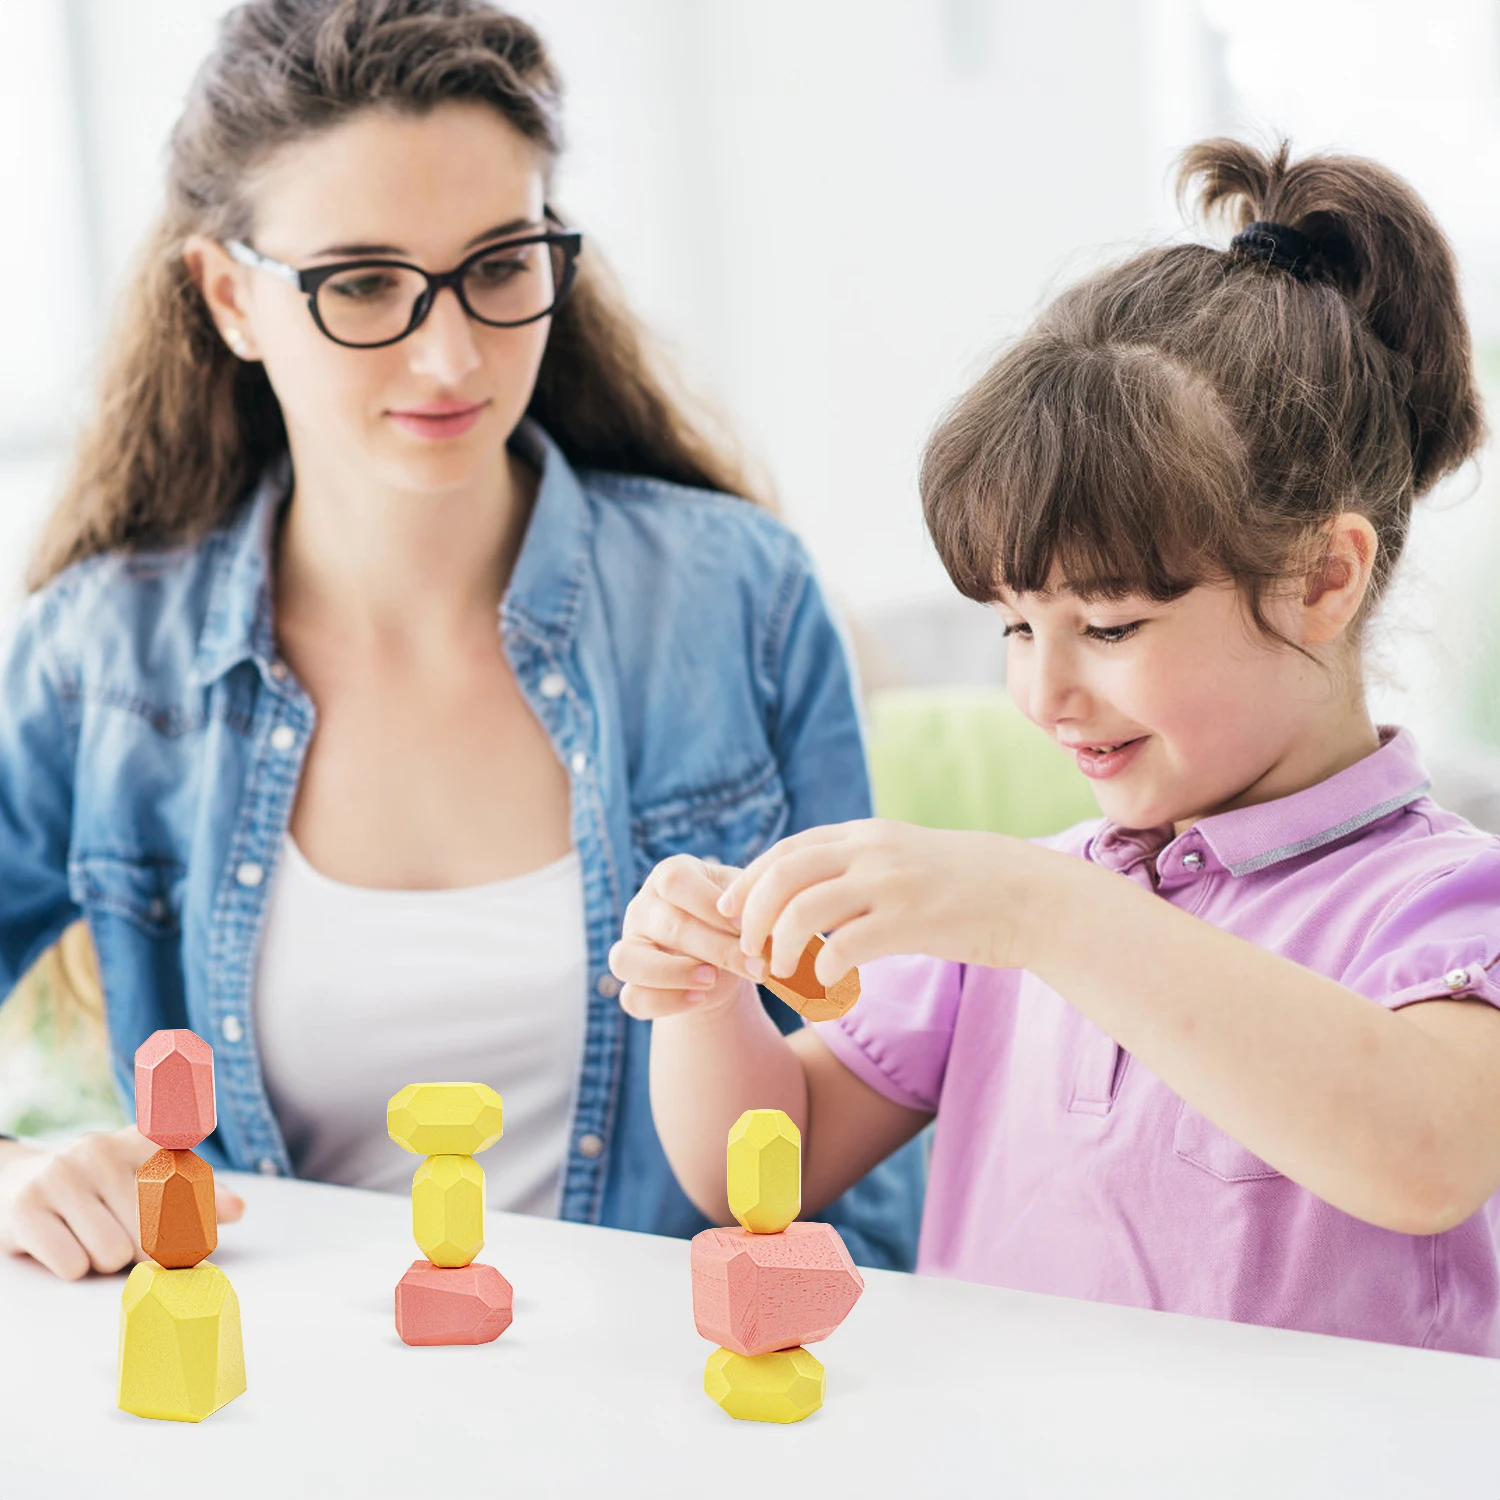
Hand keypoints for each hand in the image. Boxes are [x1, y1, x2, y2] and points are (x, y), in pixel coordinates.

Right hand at [0, 1126, 245, 1280]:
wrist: (21, 1181)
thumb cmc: (101, 1187)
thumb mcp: (148, 1178)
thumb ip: (196, 1194)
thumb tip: (238, 1210)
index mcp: (141, 1141)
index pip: (188, 1183)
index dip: (196, 1217)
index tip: (215, 1227)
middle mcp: (102, 1150)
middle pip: (152, 1233)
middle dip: (142, 1249)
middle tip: (122, 1234)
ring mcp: (62, 1175)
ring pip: (112, 1253)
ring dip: (105, 1259)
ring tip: (91, 1235)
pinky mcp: (27, 1208)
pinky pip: (73, 1265)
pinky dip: (73, 1266)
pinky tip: (64, 1242)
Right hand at [609, 854, 768, 1019]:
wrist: (723, 958)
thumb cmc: (735, 919)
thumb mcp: (745, 901)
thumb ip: (753, 902)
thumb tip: (770, 919)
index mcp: (669, 875)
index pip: (675, 881)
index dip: (710, 904)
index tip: (748, 925)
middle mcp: (642, 907)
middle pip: (668, 926)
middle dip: (718, 949)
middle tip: (756, 966)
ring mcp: (630, 946)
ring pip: (626, 960)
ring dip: (674, 973)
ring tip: (713, 980)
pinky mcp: (630, 984)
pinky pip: (633, 998)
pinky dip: (665, 1002)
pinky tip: (700, 999)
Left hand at [717, 819, 1051, 984]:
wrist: (1027, 894)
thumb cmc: (961, 884)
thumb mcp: (902, 856)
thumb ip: (856, 864)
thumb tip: (805, 888)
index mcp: (864, 835)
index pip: (787, 850)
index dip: (750, 881)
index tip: (731, 912)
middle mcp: (871, 852)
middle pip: (784, 875)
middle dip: (752, 914)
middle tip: (747, 949)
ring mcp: (890, 884)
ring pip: (804, 909)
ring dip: (779, 944)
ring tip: (779, 970)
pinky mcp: (911, 921)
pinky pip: (845, 946)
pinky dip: (823, 970)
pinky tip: (827, 984)